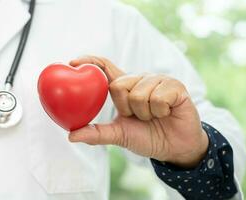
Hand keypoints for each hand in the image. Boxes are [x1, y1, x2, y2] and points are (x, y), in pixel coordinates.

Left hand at [69, 56, 208, 167]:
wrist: (174, 148)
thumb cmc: (146, 137)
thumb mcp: (119, 135)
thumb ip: (97, 133)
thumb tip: (71, 136)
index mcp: (125, 87)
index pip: (105, 67)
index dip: (90, 62)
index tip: (72, 63)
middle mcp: (140, 80)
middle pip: (119, 85)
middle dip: (126, 108)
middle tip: (138, 116)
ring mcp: (158, 80)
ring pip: (139, 93)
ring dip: (145, 113)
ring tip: (154, 116)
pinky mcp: (175, 86)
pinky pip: (159, 97)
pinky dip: (160, 112)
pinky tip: (167, 112)